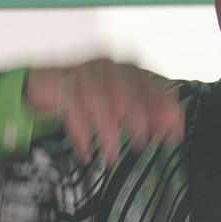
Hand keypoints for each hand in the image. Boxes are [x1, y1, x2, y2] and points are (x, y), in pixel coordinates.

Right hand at [25, 59, 183, 165]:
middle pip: (128, 90)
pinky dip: (81, 133)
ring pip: (100, 100)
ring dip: (107, 131)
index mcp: (130, 69)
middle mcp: (111, 66)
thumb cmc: (90, 97)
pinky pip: (74, 108)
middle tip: (140, 144)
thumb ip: (148, 115)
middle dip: (137, 119)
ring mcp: (86, 71)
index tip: (174, 133)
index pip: (154, 87)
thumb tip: (173, 128)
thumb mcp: (122, 109)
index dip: (165, 110)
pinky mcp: (63, 80)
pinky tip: (86, 152)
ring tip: (111, 155)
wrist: (46, 86)